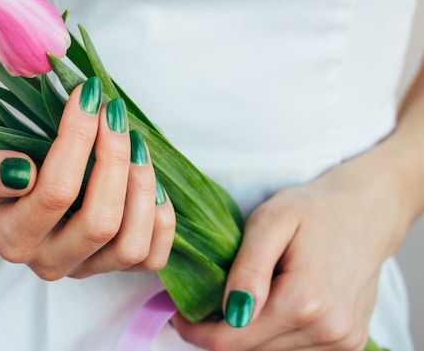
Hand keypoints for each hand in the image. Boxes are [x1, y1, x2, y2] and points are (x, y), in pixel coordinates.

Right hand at [0, 79, 175, 279]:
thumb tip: (22, 172)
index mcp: (13, 239)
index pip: (55, 191)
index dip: (77, 139)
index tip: (86, 95)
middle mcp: (52, 262)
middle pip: (101, 222)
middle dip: (115, 157)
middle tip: (113, 112)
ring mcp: (87, 267)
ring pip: (132, 244)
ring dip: (142, 186)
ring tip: (134, 142)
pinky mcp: (113, 266)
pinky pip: (152, 257)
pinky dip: (161, 218)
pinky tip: (146, 177)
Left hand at [172, 155, 406, 349]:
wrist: (367, 212)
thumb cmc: (315, 210)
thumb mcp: (271, 222)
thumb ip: (249, 268)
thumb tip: (231, 312)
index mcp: (304, 301)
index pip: (233, 341)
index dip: (197, 333)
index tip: (180, 316)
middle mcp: (327, 330)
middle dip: (220, 332)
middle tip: (205, 304)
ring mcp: (341, 341)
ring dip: (248, 334)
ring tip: (242, 299)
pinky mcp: (348, 343)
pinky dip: (273, 335)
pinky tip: (271, 306)